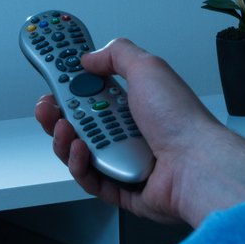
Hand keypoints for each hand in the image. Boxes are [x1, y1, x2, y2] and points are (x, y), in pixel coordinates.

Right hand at [33, 37, 244, 227]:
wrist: (195, 164)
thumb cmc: (181, 120)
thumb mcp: (147, 67)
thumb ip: (117, 55)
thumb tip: (90, 56)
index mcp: (136, 103)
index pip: (93, 92)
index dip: (70, 86)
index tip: (53, 79)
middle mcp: (130, 131)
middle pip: (80, 123)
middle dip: (58, 113)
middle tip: (49, 106)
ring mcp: (125, 161)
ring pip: (79, 152)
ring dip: (65, 138)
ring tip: (66, 129)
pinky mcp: (122, 189)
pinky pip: (90, 179)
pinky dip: (79, 165)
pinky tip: (80, 151)